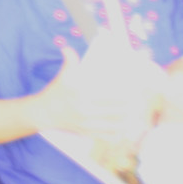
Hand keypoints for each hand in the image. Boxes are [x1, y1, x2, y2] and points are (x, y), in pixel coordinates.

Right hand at [34, 45, 157, 139]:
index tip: (134, 92)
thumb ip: (69, 60)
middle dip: (130, 107)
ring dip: (126, 120)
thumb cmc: (55, 92)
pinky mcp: (85, 133)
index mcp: (83, 95)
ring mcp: (87, 124)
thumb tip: (67, 47)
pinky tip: (123, 130)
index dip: (125, 95)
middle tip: (139, 103)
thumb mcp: (63, 75)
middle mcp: (86, 111)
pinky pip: (105, 136)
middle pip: (116, 111)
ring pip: (113, 125)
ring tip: (135, 115)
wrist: (43, 113)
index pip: (110, 96)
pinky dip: (116, 134)